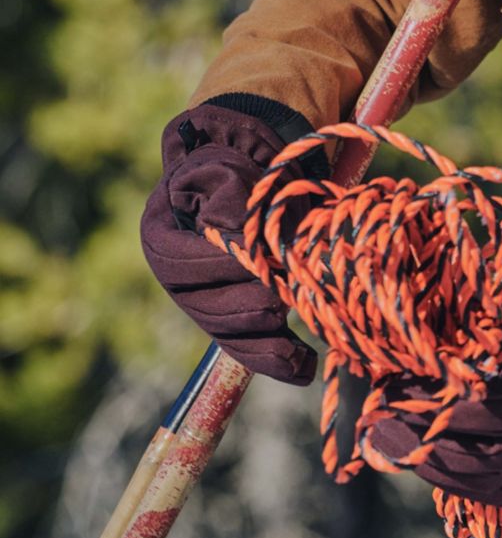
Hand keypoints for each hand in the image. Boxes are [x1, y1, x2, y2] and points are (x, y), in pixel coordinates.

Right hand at [139, 93, 321, 385]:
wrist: (246, 181)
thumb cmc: (236, 171)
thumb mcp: (229, 172)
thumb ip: (232, 200)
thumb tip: (243, 242)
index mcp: (161, 235)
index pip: (184, 261)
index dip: (222, 264)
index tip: (258, 262)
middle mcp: (174, 277)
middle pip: (206, 307)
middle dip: (250, 303)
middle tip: (282, 298)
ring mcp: (200, 303)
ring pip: (228, 332)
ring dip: (265, 340)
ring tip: (299, 342)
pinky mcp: (228, 321)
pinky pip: (244, 348)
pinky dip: (274, 360)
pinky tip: (302, 366)